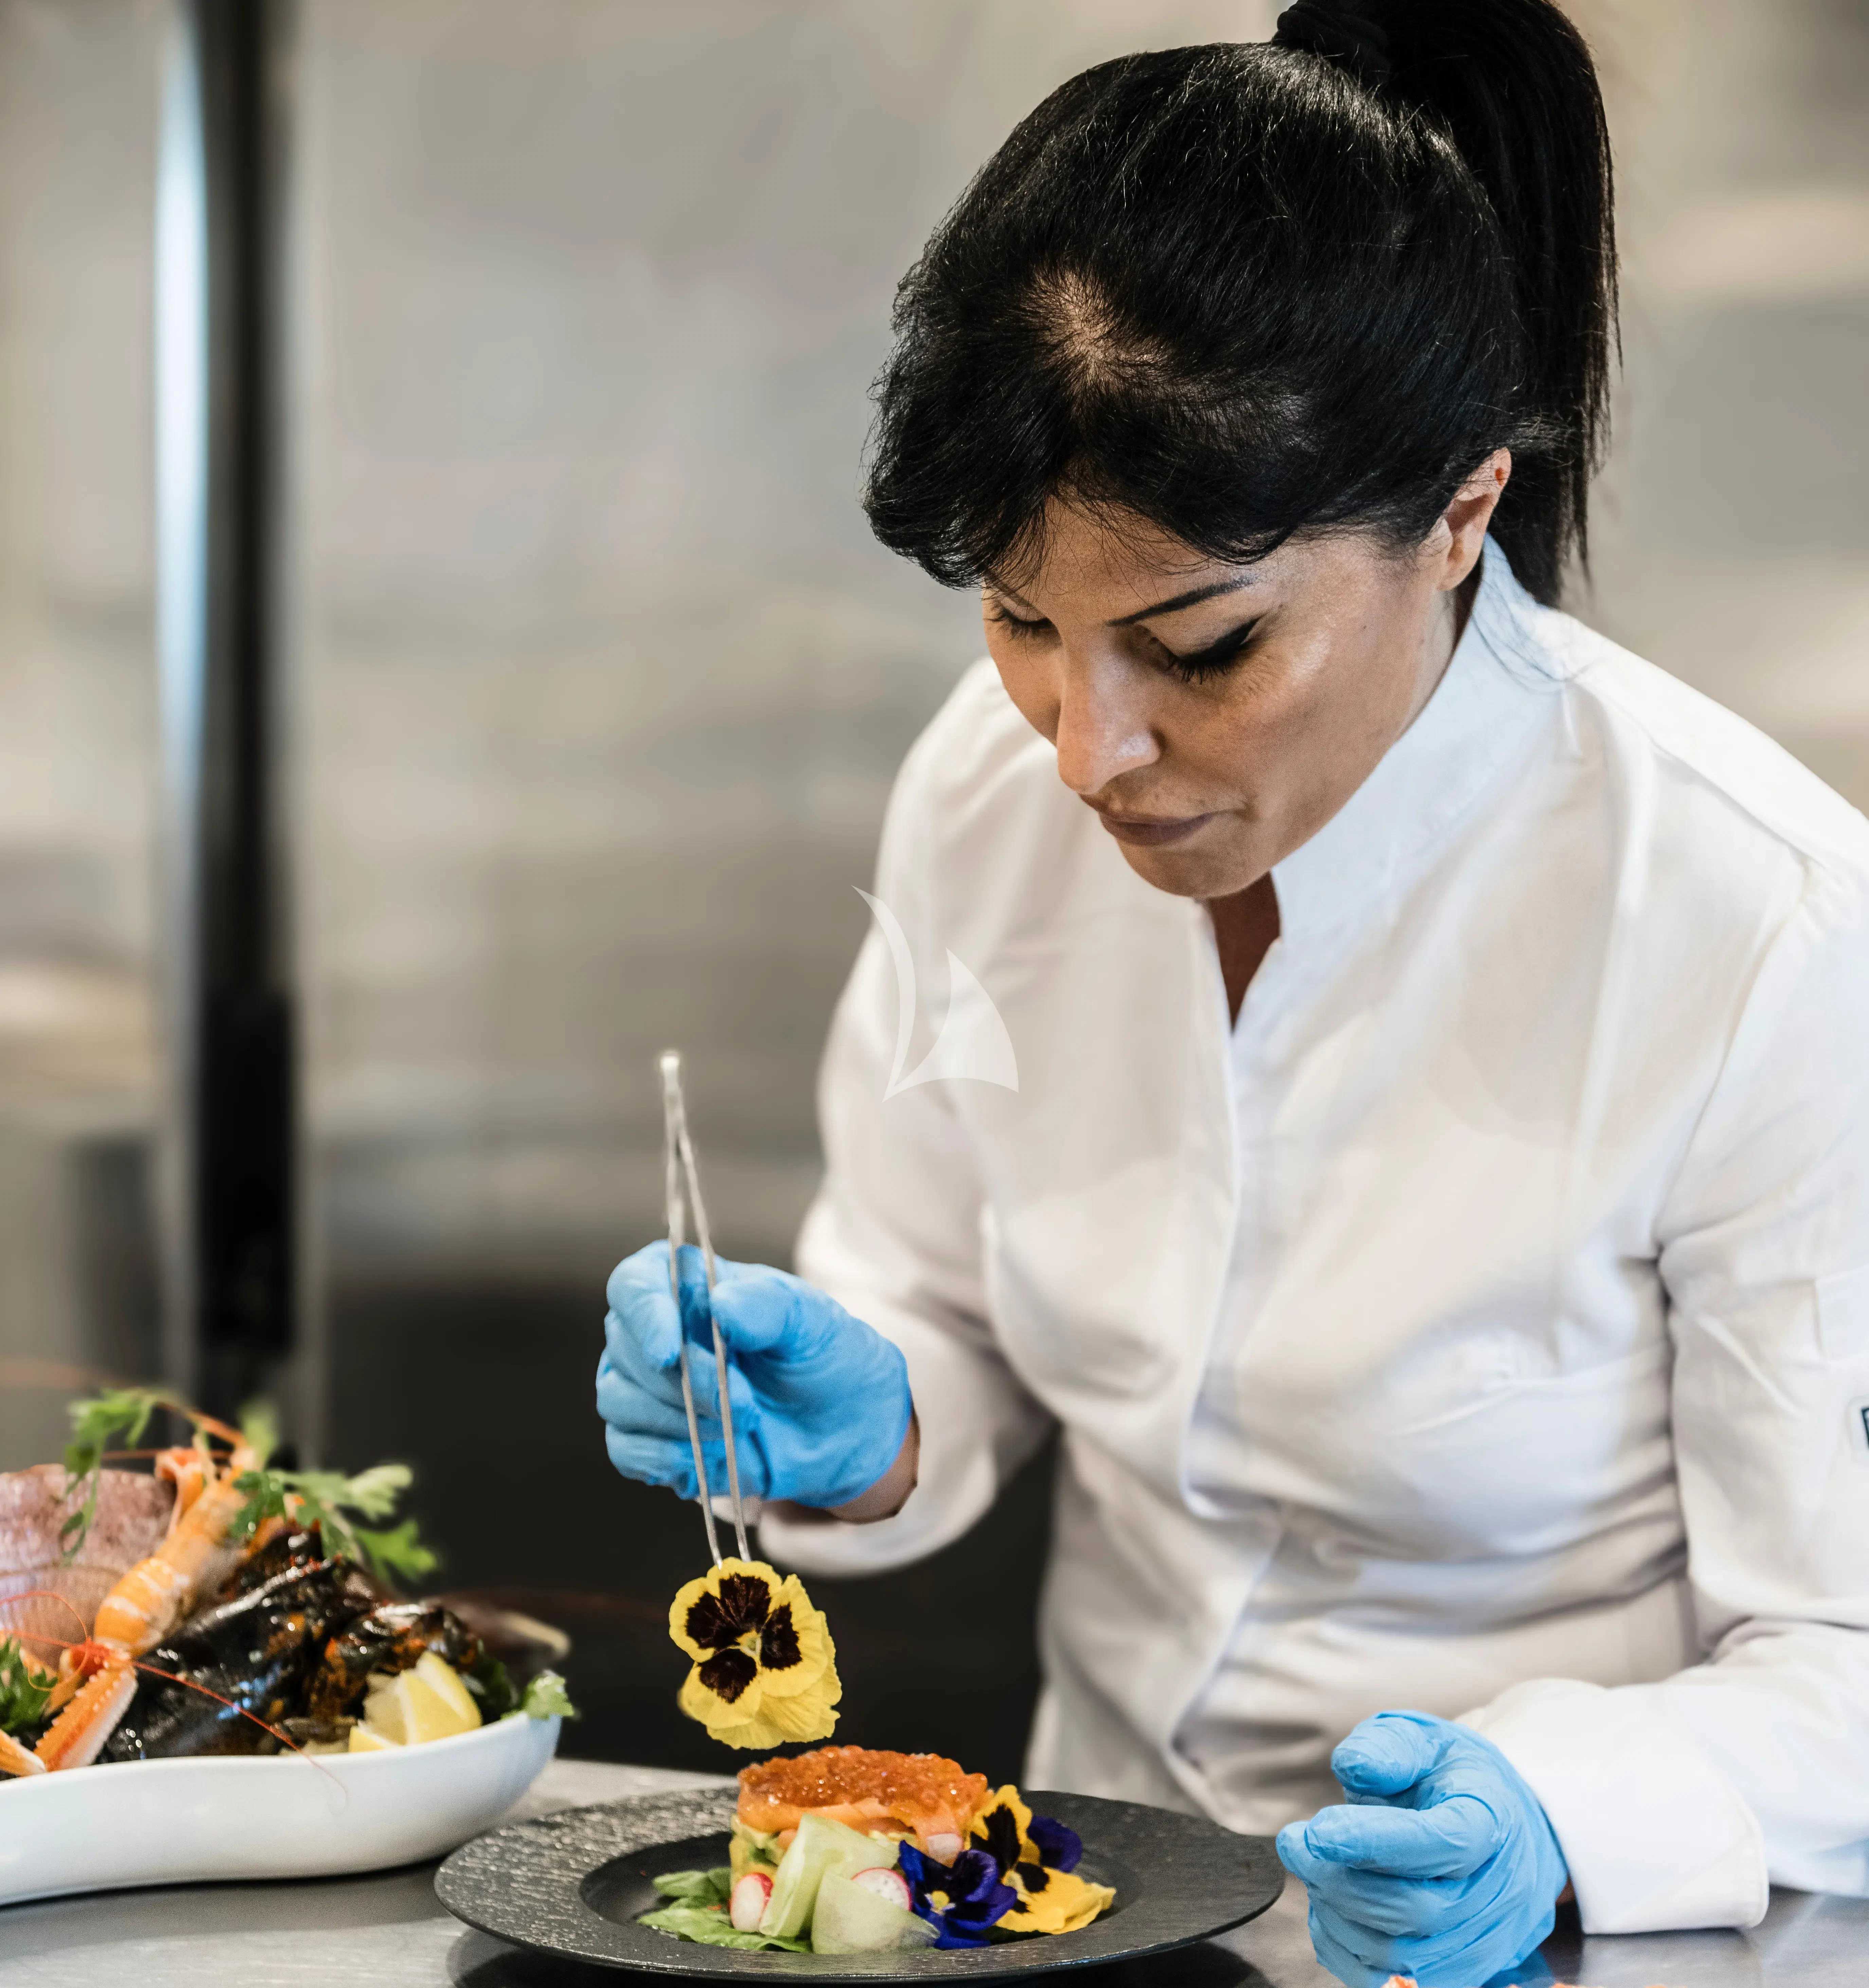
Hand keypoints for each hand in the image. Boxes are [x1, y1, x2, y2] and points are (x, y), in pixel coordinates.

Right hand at [596, 1241, 913, 1510]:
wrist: (842, 1426)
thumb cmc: (821, 1356)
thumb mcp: (811, 1320)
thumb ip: (768, 1305)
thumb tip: (721, 1306)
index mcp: (688, 1287)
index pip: (635, 1285)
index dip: (644, 1314)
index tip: (668, 1351)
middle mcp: (656, 1333)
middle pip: (625, 1349)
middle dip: (683, 1383)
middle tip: (743, 1403)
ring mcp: (648, 1388)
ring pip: (618, 1399)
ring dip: (677, 1421)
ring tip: (741, 1426)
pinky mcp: (653, 1439)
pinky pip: (625, 1450)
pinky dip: (661, 1458)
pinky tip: (709, 1458)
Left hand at [1275, 1711, 1566, 1987]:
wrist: (1497, 1825)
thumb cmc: (1450, 1781)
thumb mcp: (1422, 1740)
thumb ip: (1388, 1748)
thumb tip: (1354, 1768)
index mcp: (1492, 1822)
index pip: (1444, 1842)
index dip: (1376, 1842)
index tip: (1317, 1830)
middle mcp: (1498, 1892)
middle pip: (1418, 1910)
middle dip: (1341, 1879)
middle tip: (1297, 1842)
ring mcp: (1482, 1942)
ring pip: (1401, 1956)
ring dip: (1338, 1915)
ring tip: (1312, 1868)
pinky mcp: (1456, 1973)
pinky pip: (1391, 1983)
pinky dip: (1345, 1948)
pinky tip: (1328, 1904)